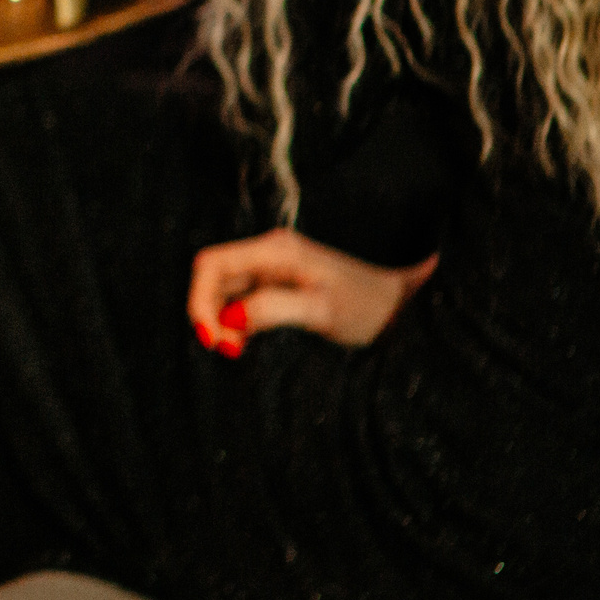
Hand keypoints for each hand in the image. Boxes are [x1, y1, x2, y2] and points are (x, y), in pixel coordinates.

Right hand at [187, 228, 437, 355]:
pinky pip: (239, 298)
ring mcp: (271, 268)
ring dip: (219, 319)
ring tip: (237, 347)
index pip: (211, 264)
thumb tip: (228, 318)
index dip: (200, 299)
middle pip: (212, 277)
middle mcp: (268, 254)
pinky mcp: (276, 284)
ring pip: (222, 290)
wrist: (399, 307)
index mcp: (275, 251)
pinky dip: (233, 321)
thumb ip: (272, 309)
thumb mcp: (321, 310)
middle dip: (208, 313)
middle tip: (228, 348)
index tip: (212, 337)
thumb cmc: (366, 307)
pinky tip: (246, 340)